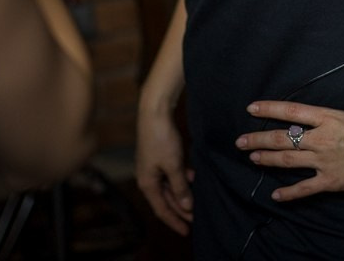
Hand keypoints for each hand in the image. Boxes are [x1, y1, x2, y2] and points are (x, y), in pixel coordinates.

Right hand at [136, 104, 192, 235]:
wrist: (154, 112)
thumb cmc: (161, 138)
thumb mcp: (173, 165)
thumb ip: (180, 186)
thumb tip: (186, 206)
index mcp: (148, 183)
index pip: (162, 210)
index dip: (175, 221)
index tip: (187, 231)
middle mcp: (148, 177)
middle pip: (165, 199)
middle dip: (180, 209)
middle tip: (196, 219)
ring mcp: (152, 166)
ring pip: (169, 187)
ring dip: (182, 194)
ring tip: (196, 202)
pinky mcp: (158, 156)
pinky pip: (171, 174)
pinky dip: (181, 179)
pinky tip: (193, 177)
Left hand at [235, 72, 343, 201]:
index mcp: (328, 118)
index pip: (292, 111)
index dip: (269, 109)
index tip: (252, 109)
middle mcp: (320, 138)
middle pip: (283, 138)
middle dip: (259, 139)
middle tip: (240, 141)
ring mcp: (323, 160)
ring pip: (288, 160)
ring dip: (267, 159)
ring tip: (251, 158)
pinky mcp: (330, 180)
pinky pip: (305, 188)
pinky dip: (289, 193)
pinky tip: (276, 196)